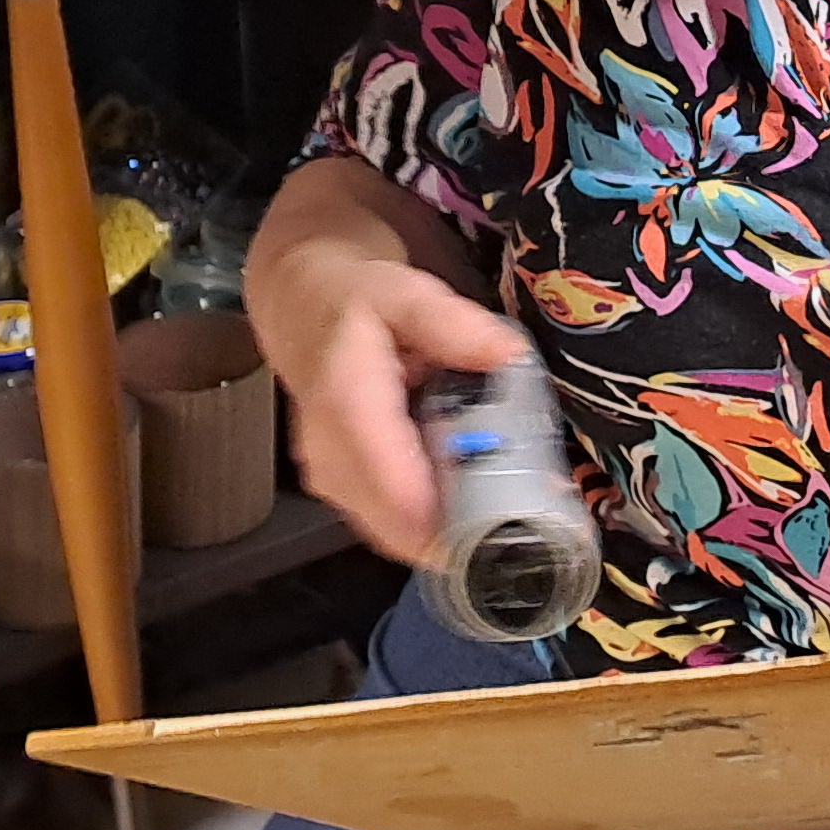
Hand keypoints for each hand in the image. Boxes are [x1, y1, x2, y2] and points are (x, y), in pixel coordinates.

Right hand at [254, 258, 528, 569]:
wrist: (303, 311)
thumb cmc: (357, 304)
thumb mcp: (408, 294)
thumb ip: (455, 325)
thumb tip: (506, 355)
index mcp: (346, 404)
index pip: (393, 484)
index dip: (451, 514)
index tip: (506, 517)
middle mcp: (330, 455)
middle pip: (401, 525)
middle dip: (465, 528)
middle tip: (526, 515)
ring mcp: (333, 480)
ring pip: (399, 535)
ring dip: (453, 530)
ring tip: (508, 506)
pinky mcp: (343, 494)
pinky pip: (393, 528)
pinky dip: (435, 523)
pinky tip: (472, 498)